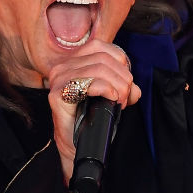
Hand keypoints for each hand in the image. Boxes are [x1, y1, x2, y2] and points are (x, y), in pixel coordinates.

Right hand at [45, 41, 141, 182]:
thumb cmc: (93, 119)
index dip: (121, 63)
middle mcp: (63, 67)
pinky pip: (89, 83)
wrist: (78, 145)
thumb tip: (135, 88)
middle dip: (122, 78)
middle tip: (125, 98)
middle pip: (103, 58)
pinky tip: (111, 99)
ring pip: (99, 68)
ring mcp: (58, 79)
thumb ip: (124, 86)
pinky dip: (106, 89)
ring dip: (117, 86)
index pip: (102, 47)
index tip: (125, 83)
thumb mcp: (113, 96)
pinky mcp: (58, 94)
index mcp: (74, 61)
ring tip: (119, 102)